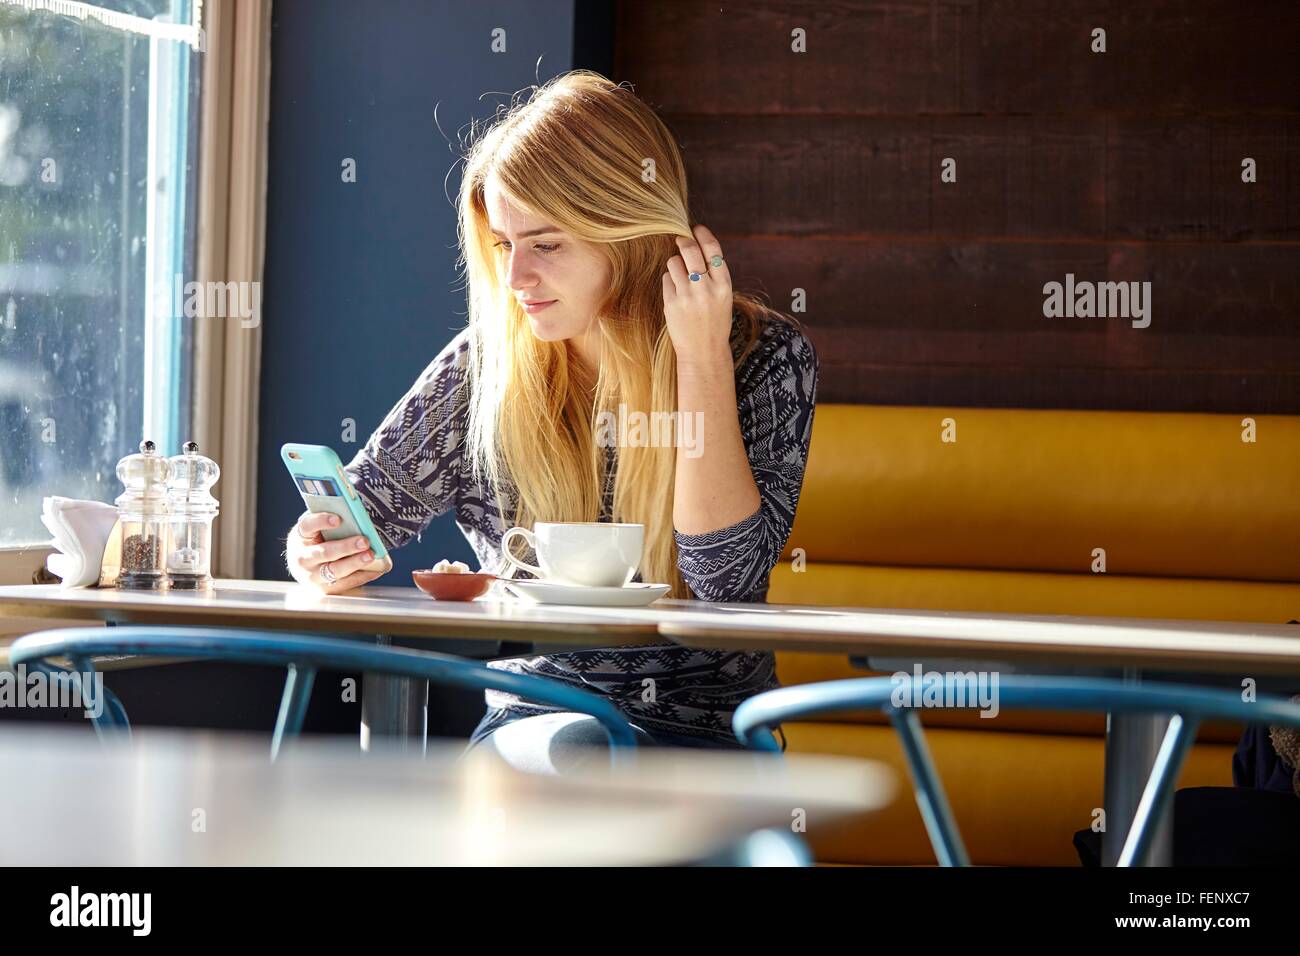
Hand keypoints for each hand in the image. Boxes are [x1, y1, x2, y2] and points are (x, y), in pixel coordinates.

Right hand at [286, 511, 390, 593]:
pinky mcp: (325, 589)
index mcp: (299, 538)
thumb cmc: (317, 541)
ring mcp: (313, 577)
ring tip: (371, 555)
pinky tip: (377, 568)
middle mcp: (303, 559)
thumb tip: (355, 513)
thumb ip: (331, 521)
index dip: (321, 521)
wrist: (305, 568)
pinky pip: (346, 584)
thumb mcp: (317, 529)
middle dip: (345, 547)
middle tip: (364, 541)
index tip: (337, 519)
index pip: (307, 526)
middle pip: (324, 552)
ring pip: (335, 571)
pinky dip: (363, 575)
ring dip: (355, 563)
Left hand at [662, 224, 733, 364]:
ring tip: (681, 278)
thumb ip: (713, 274)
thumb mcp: (723, 297)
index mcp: (724, 285)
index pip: (713, 249)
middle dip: (683, 240)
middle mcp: (706, 289)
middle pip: (690, 250)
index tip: (695, 228)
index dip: (703, 235)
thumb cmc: (714, 321)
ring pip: (674, 263)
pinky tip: (677, 294)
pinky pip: (666, 279)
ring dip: (675, 265)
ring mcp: (687, 296)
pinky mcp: (671, 303)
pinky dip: (670, 282)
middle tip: (680, 238)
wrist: (704, 351)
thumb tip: (696, 244)